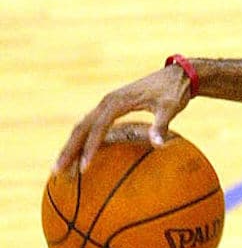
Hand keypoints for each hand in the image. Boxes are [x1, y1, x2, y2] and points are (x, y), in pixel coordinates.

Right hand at [54, 66, 192, 173]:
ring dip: (70, 146)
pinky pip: (91, 125)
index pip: (98, 128)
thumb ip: (162, 125)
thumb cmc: (174, 92)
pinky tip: (78, 154)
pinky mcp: (111, 108)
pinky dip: (82, 140)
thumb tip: (158, 145)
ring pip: (82, 127)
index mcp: (117, 102)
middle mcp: (107, 102)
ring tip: (61, 167)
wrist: (176, 76)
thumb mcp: (170, 107)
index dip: (90, 148)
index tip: (84, 168)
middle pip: (81, 128)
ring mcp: (107, 104)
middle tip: (58, 171)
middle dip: (69, 149)